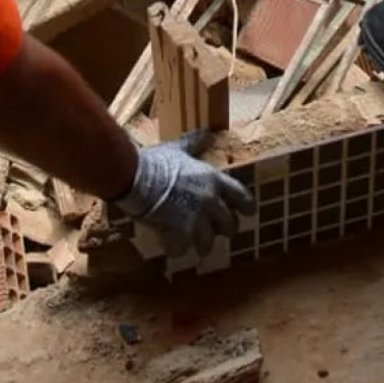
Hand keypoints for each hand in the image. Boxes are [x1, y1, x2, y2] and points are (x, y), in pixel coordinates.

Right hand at [113, 131, 253, 256]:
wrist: (136, 177)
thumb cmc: (156, 161)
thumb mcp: (178, 149)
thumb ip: (195, 143)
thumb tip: (208, 133)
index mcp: (213, 180)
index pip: (242, 197)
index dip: (247, 207)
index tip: (247, 213)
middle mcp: (211, 201)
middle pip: (230, 225)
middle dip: (223, 230)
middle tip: (213, 230)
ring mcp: (198, 218)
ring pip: (209, 242)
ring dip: (201, 244)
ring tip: (192, 244)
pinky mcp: (182, 233)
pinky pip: (185, 250)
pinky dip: (178, 250)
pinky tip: (171, 246)